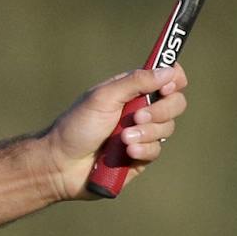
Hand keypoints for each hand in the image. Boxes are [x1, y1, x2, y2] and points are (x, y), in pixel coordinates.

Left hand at [37, 64, 190, 200]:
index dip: (173, 80)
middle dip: (161, 111)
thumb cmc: (77, 126)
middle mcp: (139, 109)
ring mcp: (142, 133)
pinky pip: (156, 151)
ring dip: (146, 133)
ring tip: (122, 139)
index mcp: (130, 90)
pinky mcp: (140, 156)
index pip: (166, 78)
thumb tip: (169, 70)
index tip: (166, 88)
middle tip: (137, 117)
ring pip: (167, 128)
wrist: (61, 164)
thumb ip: (136, 82)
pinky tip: (126, 152)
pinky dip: (143, 150)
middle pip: (175, 103)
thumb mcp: (103, 98)